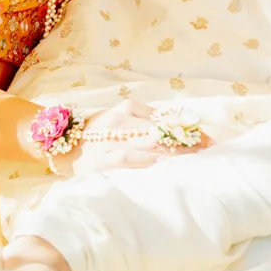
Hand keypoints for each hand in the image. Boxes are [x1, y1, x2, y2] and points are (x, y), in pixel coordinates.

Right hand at [73, 102, 209, 173]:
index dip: (189, 126)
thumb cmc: (93, 134)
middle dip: (188, 139)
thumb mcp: (118, 119)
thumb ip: (144, 120)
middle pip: (162, 129)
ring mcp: (113, 140)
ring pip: (150, 143)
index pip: (165, 116)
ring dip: (175, 150)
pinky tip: (165, 162)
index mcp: (127, 108)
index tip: (210, 136)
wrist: (59, 147)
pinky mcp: (105, 159)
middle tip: (211, 147)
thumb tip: (176, 124)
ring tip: (196, 156)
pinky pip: (131, 158)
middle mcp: (121, 121)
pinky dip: (149, 159)